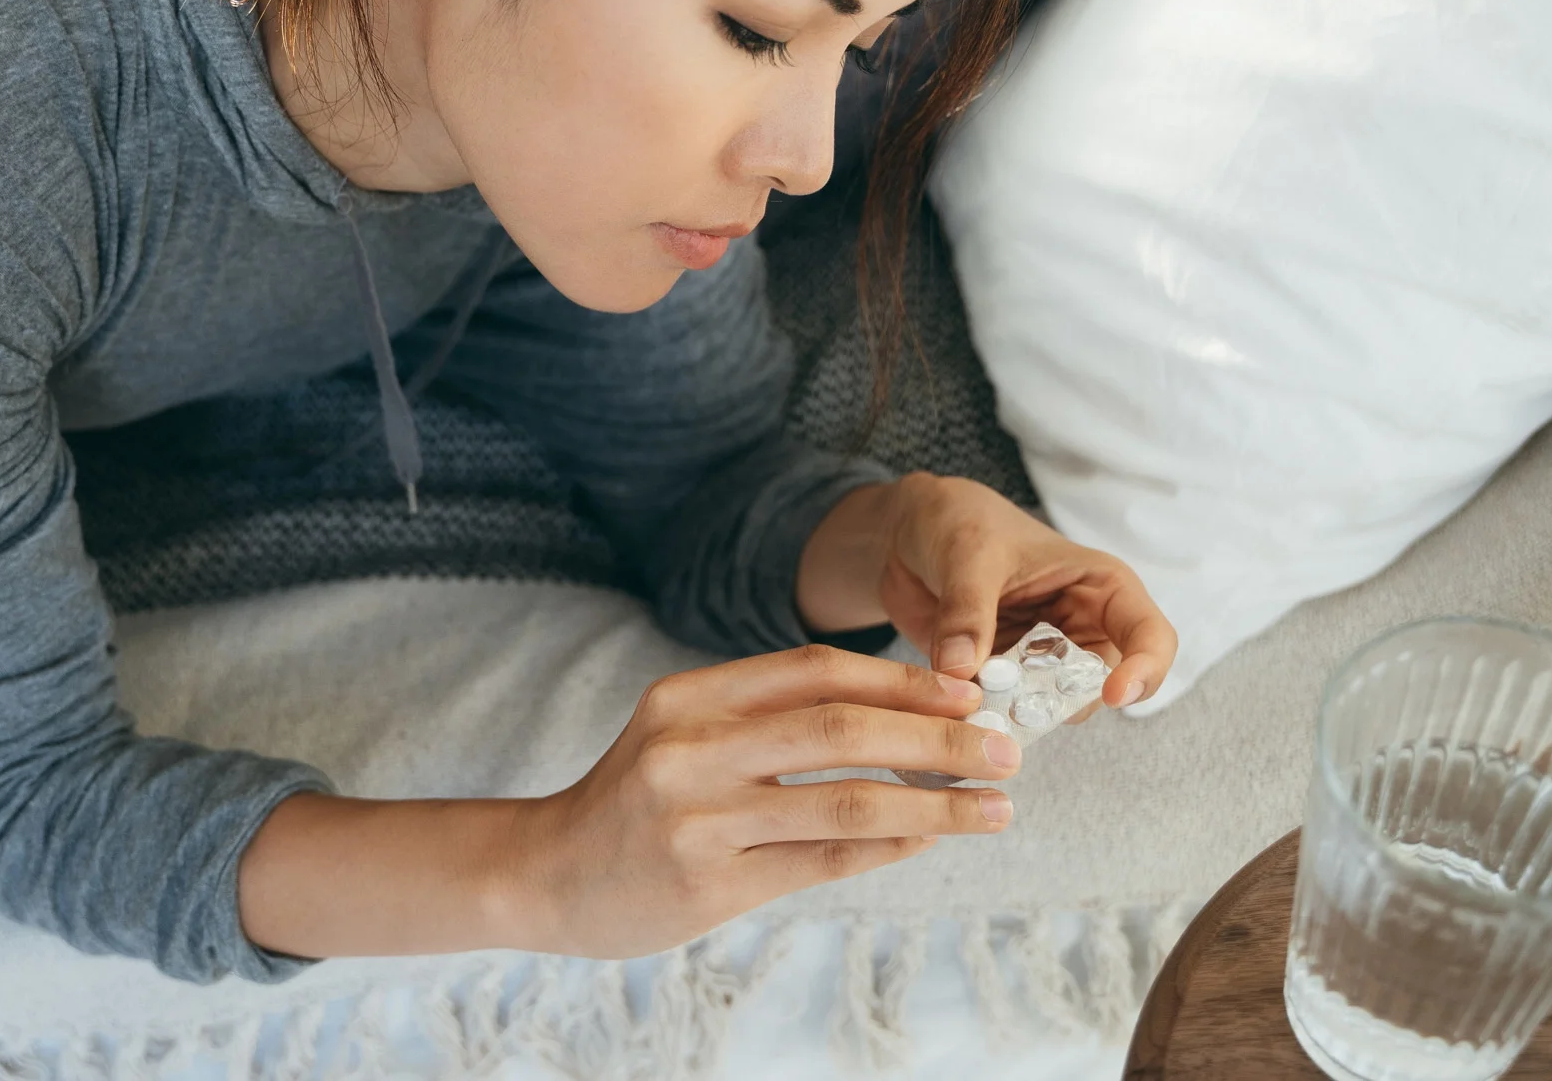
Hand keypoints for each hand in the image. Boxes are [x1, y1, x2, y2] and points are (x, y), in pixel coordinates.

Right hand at [504, 644, 1019, 958]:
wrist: (545, 874)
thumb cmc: (632, 799)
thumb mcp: (683, 733)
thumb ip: (770, 720)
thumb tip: (902, 718)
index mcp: (690, 697)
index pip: (816, 670)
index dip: (901, 680)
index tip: (968, 694)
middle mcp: (693, 749)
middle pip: (842, 730)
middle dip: (939, 739)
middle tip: (1006, 749)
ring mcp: (701, 818)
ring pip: (847, 800)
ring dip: (937, 804)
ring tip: (994, 808)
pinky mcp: (711, 882)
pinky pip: (824, 860)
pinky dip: (889, 846)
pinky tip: (929, 839)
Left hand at [796, 472, 1177, 714]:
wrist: (910, 532)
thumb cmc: (959, 521)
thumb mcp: (967, 555)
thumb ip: (968, 611)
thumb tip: (962, 670)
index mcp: (1098, 586)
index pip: (1150, 636)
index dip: (1144, 670)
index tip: (1114, 694)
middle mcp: (1079, 628)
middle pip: (1102, 686)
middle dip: (1065, 703)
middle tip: (1019, 707)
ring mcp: (1040, 658)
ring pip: (1051, 706)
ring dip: (1019, 714)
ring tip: (978, 705)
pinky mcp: (1000, 678)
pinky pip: (1005, 710)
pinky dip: (986, 715)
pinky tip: (956, 709)